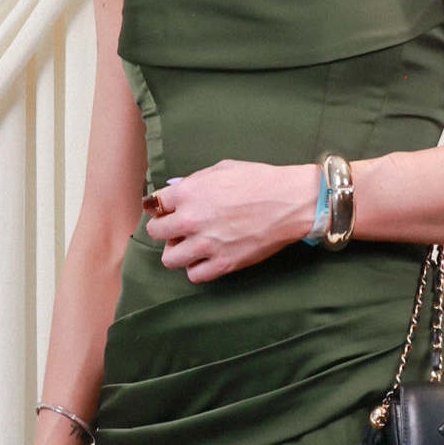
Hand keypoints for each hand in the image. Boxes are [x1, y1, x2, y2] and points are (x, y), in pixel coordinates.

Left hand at [142, 159, 314, 281]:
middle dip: (164, 228)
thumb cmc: (260, 180)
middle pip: (156, 232)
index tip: (167, 209)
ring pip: (169, 259)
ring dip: (177, 251)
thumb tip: (176, 190)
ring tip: (190, 244)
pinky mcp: (224, 263)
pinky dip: (196, 268)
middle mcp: (192, 219)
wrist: (290, 201)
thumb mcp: (222, 169)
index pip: (153, 204)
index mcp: (189, 192)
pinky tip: (206, 257)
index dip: (161, 207)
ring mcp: (207, 244)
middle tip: (178, 227)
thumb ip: (195, 181)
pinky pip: (194, 275)